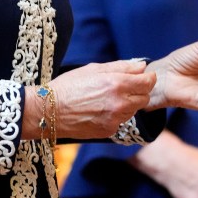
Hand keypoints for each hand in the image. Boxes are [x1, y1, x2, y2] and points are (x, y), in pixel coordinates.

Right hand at [39, 59, 154, 138]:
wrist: (48, 111)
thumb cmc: (69, 85)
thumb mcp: (94, 68)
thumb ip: (122, 67)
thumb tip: (142, 66)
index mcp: (117, 84)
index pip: (148, 82)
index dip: (149, 77)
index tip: (144, 76)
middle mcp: (119, 103)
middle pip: (145, 98)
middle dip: (139, 91)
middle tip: (126, 86)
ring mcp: (114, 119)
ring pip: (134, 110)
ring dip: (128, 103)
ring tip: (108, 98)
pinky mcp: (108, 131)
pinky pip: (121, 121)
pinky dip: (116, 115)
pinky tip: (101, 110)